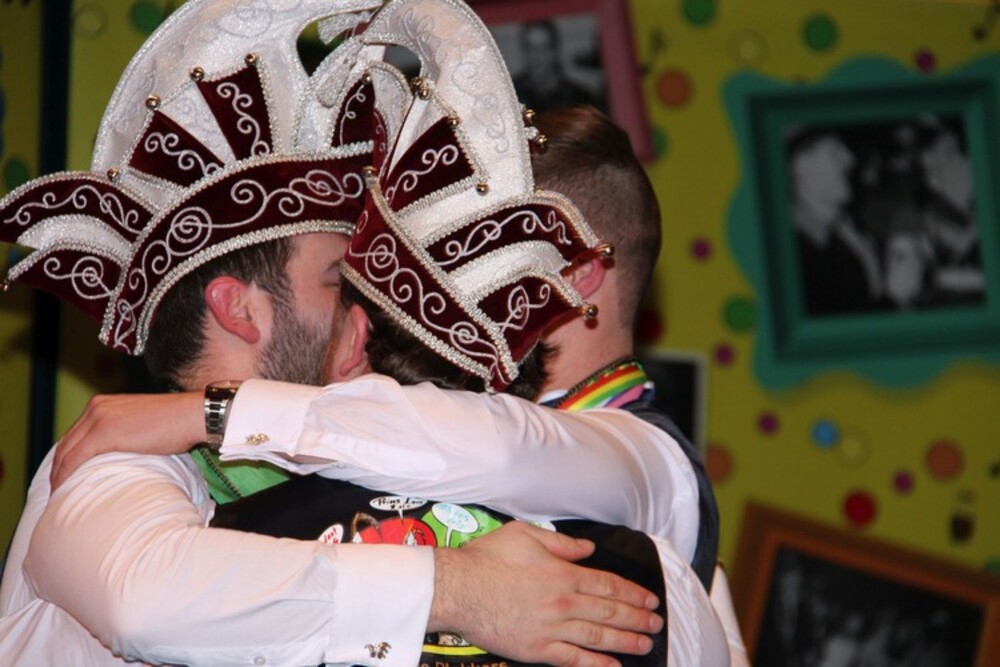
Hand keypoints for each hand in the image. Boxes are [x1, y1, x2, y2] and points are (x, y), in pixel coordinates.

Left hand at [52, 392, 204, 488]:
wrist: (190, 415)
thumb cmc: (176, 423)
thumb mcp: (141, 423)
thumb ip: (124, 432)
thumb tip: (120, 452)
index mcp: (104, 403)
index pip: (76, 432)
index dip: (66, 454)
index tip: (64, 473)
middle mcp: (96, 407)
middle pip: (67, 441)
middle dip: (58, 465)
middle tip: (55, 487)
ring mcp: (99, 418)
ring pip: (66, 451)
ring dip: (57, 473)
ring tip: (57, 492)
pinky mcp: (103, 433)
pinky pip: (74, 458)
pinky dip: (64, 475)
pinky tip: (62, 489)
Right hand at [430, 521, 662, 666]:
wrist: (457, 588)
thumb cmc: (486, 559)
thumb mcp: (524, 534)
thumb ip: (561, 542)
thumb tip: (587, 548)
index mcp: (563, 573)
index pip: (608, 585)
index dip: (632, 593)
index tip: (650, 600)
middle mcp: (563, 602)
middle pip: (610, 613)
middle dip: (637, 619)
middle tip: (656, 624)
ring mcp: (551, 629)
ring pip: (598, 637)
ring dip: (626, 642)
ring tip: (645, 645)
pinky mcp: (536, 650)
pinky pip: (573, 660)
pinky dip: (596, 665)